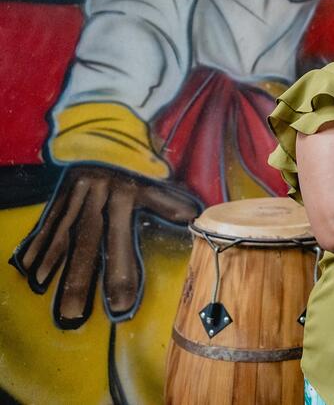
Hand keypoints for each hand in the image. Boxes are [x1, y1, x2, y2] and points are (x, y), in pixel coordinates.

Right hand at [10, 165, 200, 328]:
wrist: (106, 130)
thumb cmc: (136, 162)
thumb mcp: (154, 178)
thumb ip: (169, 202)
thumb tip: (192, 218)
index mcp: (128, 194)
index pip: (124, 240)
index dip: (123, 272)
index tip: (121, 306)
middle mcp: (100, 196)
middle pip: (90, 243)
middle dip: (83, 280)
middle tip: (82, 314)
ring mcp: (77, 196)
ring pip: (64, 235)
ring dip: (56, 267)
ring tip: (51, 296)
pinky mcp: (61, 195)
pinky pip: (47, 224)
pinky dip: (37, 247)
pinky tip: (29, 270)